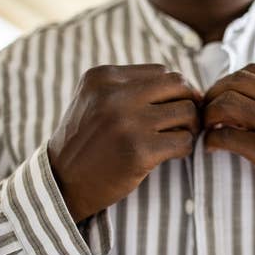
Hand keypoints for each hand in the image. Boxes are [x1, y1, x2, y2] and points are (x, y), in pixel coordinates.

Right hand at [48, 64, 200, 221]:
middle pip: (178, 85)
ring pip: (187, 112)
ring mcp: (127, 123)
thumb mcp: (95, 100)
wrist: (63, 183)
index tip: (175, 107)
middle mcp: (114, 95)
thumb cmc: (87, 142)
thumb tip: (184, 84)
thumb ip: (129, 87)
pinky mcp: (139, 151)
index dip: (175, 90)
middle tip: (187, 121)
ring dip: (190, 127)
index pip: (161, 72)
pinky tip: (172, 154)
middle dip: (190, 102)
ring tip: (179, 137)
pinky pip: (184, 141)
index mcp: (103, 77)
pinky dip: (185, 148)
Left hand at [203, 64, 254, 232]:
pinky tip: (212, 148)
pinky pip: (226, 136)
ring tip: (208, 129)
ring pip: (228, 103)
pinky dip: (211, 140)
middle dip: (214, 95)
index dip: (228, 83)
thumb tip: (235, 92)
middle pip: (238, 82)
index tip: (219, 100)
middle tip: (206, 113)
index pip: (254, 70)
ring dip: (209, 115)